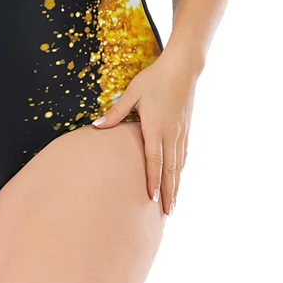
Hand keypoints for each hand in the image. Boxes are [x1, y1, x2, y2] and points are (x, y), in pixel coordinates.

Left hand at [91, 47, 198, 214]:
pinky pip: (183, 155)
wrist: (182, 68)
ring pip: (179, 165)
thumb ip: (116, 113)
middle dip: (168, 193)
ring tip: (173, 203)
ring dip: (176, 185)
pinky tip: (179, 177)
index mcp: (156, 127)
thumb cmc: (154, 79)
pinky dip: (181, 170)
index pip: (154, 161)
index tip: (150, 199)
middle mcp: (171, 134)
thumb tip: (97, 126)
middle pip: (170, 170)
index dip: (152, 181)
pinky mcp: (186, 128)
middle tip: (167, 214)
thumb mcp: (132, 93)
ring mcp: (181, 132)